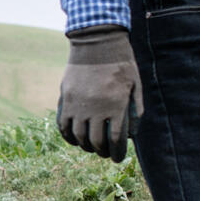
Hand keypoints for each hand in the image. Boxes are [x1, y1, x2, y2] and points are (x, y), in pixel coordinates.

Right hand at [57, 26, 140, 162]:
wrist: (96, 42)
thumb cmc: (121, 62)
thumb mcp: (136, 83)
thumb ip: (136, 108)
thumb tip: (132, 132)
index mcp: (115, 105)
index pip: (115, 139)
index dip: (116, 153)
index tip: (117, 158)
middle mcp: (95, 108)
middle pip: (96, 141)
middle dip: (102, 151)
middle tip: (105, 153)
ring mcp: (78, 104)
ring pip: (78, 136)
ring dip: (86, 145)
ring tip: (91, 146)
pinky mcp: (66, 98)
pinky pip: (63, 124)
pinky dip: (68, 136)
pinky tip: (74, 139)